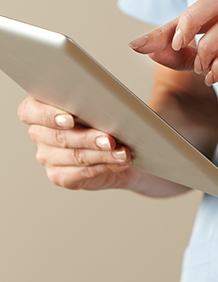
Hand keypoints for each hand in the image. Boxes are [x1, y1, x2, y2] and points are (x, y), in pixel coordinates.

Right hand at [18, 96, 134, 189]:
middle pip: (60, 137)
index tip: (70, 119)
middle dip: (89, 138)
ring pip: (75, 156)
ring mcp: (47, 157)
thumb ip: (94, 106)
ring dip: (103, 155)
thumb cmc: (107, 121)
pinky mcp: (59, 176)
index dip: (49, 116)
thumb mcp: (100, 108)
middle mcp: (40, 133)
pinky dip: (106, 166)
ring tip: (122, 153)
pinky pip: (83, 173)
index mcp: (40, 109)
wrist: (120, 149)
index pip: (31, 111)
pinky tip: (119, 162)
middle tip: (110, 140)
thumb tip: (107, 109)